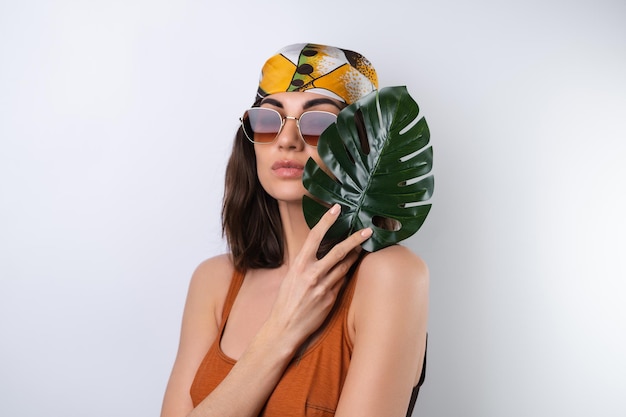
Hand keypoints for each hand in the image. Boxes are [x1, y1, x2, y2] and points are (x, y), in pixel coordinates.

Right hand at [267, 204, 372, 349]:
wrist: (285, 328)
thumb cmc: (286, 301)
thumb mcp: (291, 277)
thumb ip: (305, 264)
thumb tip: (318, 250)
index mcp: (299, 265)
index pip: (314, 237)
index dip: (326, 221)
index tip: (336, 209)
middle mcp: (312, 274)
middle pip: (339, 251)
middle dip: (355, 239)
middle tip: (367, 229)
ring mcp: (323, 287)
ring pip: (345, 266)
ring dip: (355, 255)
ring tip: (363, 245)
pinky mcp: (331, 298)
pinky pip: (342, 281)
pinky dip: (347, 273)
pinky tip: (352, 268)